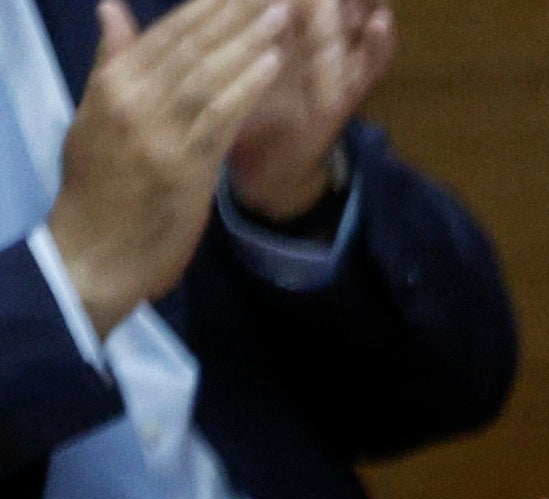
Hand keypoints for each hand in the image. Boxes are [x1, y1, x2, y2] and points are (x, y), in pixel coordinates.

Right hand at [54, 0, 288, 329]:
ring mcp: (160, 134)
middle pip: (191, 46)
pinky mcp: (187, 168)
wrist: (96, 251)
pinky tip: (273, 62)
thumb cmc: (98, 184)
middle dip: (232, 12)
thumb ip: (112, 62)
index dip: (205, 5)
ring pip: (209, 75)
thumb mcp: (93, 116)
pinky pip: (222, 117)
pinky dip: (248, 86)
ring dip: (249, 41)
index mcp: (111, 85)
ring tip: (281, 11)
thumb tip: (111, 8)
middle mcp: (133, 100)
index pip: (164, 33)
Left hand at [223, 0, 387, 223]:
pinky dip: (378, 46)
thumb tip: (173, 0)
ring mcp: (332, 65)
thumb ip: (208, 19)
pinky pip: (369, 69)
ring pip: (351, 21)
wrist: (261, 169)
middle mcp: (309, 39)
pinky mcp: (346, 97)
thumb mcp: (214, 55)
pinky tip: (379, 20)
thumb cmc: (234, 107)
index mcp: (274, 26)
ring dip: (356, 0)